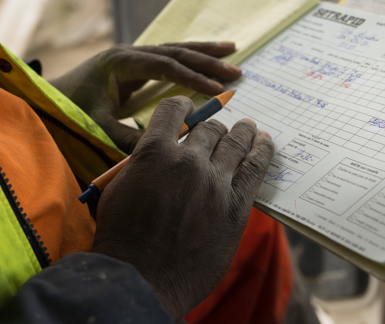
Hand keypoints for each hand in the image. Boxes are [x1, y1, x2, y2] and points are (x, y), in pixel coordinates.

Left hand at [49, 42, 241, 150]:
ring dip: (202, 52)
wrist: (40, 101)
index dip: (192, 78)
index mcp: (120, 63)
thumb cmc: (65, 113)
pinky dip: (188, 60)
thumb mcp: (96, 128)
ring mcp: (129, 57)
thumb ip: (127, 139)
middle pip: (174, 51)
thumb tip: (165, 151)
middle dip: (206, 60)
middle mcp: (127, 53)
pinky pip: (166, 59)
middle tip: (237, 70)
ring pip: (173, 49)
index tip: (218, 90)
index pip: (165, 66)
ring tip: (232, 52)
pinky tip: (205, 60)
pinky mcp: (130, 67)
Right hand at [90, 96, 274, 318]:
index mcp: (154, 151)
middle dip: (213, 127)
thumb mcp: (120, 187)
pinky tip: (265, 144)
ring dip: (242, 133)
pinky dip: (262, 153)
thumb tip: (162, 152)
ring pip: (235, 144)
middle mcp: (187, 160)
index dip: (183, 106)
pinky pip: (255, 170)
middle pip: (209, 128)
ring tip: (249, 128)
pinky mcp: (235, 207)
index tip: (190, 109)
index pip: (174, 110)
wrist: (140, 277)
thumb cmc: (122, 237)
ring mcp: (214, 183)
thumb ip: (143, 164)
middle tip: (218, 130)